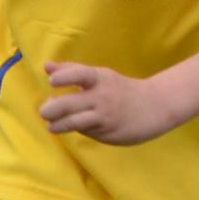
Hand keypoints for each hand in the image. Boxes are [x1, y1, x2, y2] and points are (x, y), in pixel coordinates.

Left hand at [36, 61, 188, 145]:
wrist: (155, 106)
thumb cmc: (120, 89)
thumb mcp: (100, 76)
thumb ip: (71, 71)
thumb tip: (46, 66)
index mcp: (100, 78)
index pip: (80, 74)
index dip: (64, 77)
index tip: (52, 82)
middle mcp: (102, 97)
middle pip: (69, 103)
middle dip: (50, 109)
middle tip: (44, 111)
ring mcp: (104, 116)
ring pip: (73, 122)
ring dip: (57, 125)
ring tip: (52, 125)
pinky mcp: (108, 133)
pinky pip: (85, 132)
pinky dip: (75, 130)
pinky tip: (73, 128)